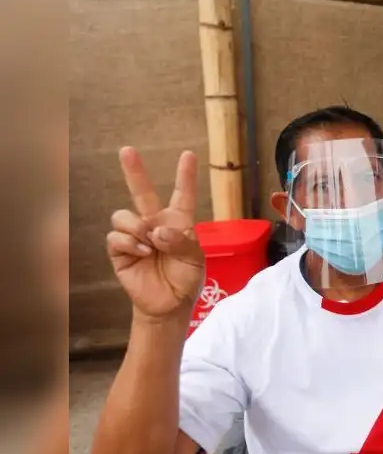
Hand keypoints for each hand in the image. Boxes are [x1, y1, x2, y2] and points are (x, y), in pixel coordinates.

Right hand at [106, 147, 204, 319]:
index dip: (185, 176)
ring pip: (123, 215)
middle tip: (127, 149)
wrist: (170, 304)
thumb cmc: (186, 279)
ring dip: (136, 226)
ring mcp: (136, 235)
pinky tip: (143, 252)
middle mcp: (155, 223)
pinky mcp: (120, 251)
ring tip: (150, 243)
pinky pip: (116, 236)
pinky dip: (129, 242)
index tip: (188, 154)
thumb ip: (181, 242)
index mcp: (179, 222)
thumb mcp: (195, 260)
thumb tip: (157, 230)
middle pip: (142, 192)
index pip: (183, 195)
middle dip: (134, 171)